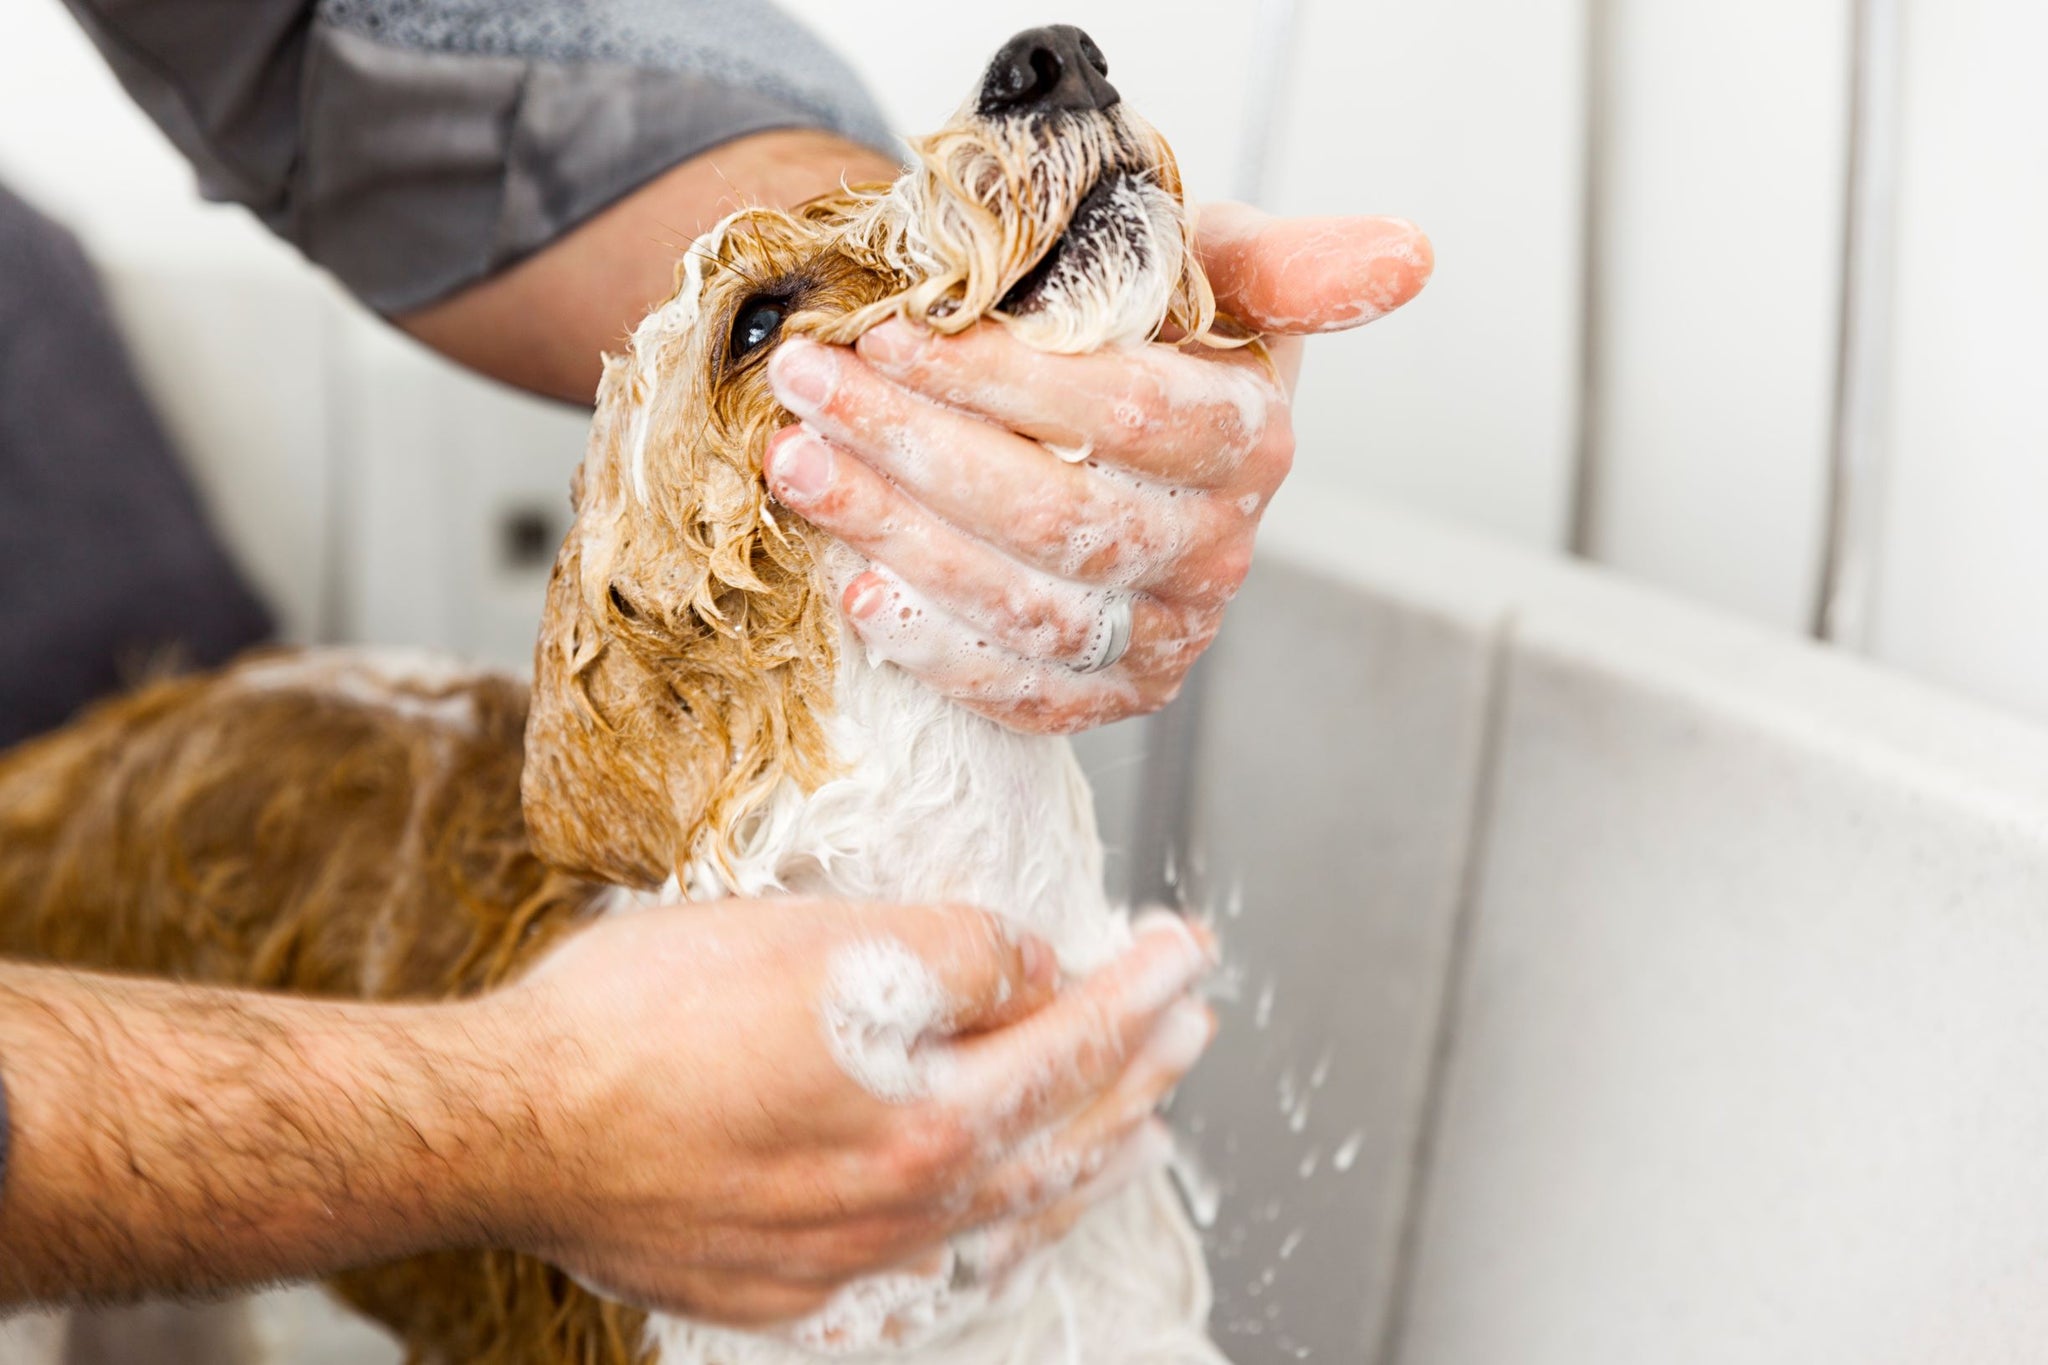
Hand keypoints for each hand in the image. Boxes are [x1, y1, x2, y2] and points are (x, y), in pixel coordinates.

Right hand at [478, 899, 1216, 1330]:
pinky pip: (932, 1268)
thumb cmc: (643, 1021)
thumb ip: (953, 952)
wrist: (510, 1128)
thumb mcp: (819, 939)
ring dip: (1085, 1163)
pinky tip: (1007, 1219)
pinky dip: (993, 1234)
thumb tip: (1029, 968)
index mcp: (927, 1118)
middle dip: (1137, 1075)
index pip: (1073, 1042)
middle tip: (1188, 1027)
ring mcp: (850, 1263)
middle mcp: (906, 1208)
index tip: (1186, 953)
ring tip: (1139, 1132)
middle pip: (1061, 1140)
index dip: (1140, 989)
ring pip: (1008, 1219)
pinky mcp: (790, 1291)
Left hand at [763, 203, 1433, 733]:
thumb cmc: (1141, 332)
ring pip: (1026, 605)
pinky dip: (932, 648)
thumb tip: (1411, 254)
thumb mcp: (1206, 267)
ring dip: (895, 537)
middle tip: (809, 389)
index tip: (888, 333)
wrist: (1098, 421)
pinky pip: (1021, 693)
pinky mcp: (1112, 695)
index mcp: (1251, 438)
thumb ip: (1285, 261)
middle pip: (1058, 514)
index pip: (1124, 412)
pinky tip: (855, 588)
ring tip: (799, 465)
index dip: (999, 378)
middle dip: (915, 448)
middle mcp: (1220, 549)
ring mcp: (1169, 634)